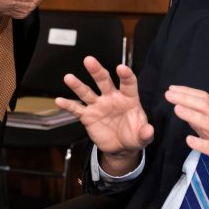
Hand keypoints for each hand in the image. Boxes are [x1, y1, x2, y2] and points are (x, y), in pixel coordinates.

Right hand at [56, 56, 153, 175]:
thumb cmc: (134, 136)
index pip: (128, 83)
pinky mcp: (88, 116)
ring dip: (77, 85)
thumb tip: (149, 130)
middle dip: (97, 70)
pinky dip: (68, 105)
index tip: (121, 68)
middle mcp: (112, 97)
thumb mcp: (142, 136)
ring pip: (87, 92)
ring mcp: (98, 105)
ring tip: (68, 77)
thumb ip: (145, 133)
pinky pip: (77, 109)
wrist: (121, 148)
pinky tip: (59, 100)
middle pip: (104, 81)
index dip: (125, 75)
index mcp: (128, 98)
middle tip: (89, 60)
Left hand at [165, 85, 208, 197]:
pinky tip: (189, 140)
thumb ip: (202, 122)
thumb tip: (187, 110)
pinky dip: (201, 143)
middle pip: (206, 107)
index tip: (173, 88)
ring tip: (177, 109)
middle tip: (169, 94)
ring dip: (192, 115)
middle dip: (187, 99)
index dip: (188, 92)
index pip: (205, 99)